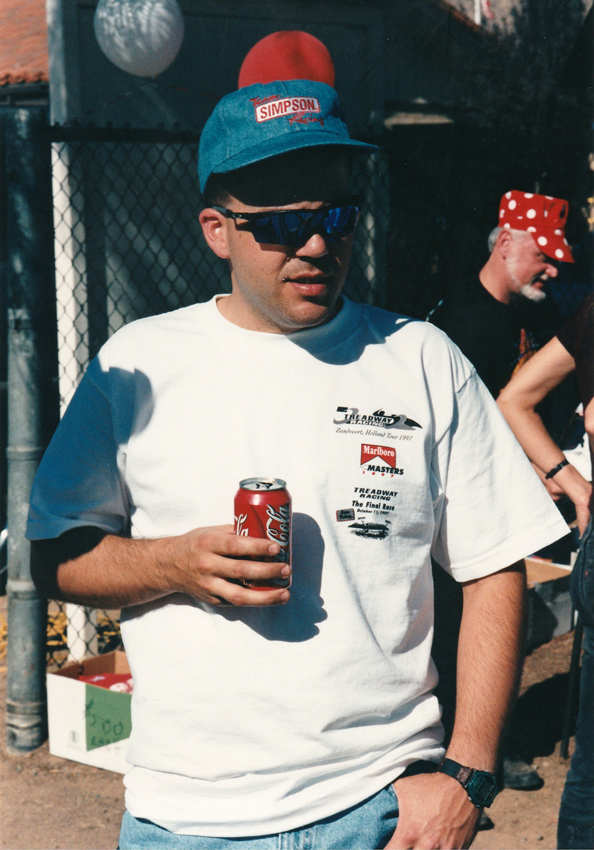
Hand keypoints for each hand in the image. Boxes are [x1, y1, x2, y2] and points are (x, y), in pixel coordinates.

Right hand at [162, 524, 290, 606]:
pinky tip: (270, 597)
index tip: (276, 547)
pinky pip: (235, 602)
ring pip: (239, 595)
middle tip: (286, 569)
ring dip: (265, 596)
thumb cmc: (195, 544)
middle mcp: (207, 565)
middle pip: (241, 571)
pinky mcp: (211, 600)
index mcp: (208, 543)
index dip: (257, 547)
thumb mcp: (210, 531)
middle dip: (267, 571)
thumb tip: (265, 530)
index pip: (235, 546)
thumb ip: (235, 533)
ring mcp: (209, 585)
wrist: (167, 565)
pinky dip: (254, 601)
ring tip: (284, 593)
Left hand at [386, 773, 480, 848]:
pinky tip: (436, 845)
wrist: (462, 784)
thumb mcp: (404, 787)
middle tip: (404, 845)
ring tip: (421, 845)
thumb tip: (378, 802)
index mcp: (409, 833)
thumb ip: (390, 799)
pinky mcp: (459, 849)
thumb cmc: (431, 785)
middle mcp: (426, 846)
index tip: (384, 846)